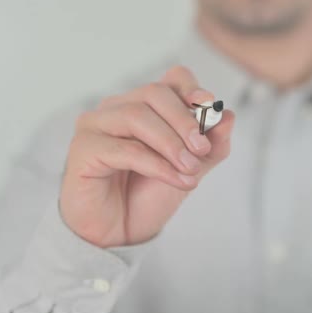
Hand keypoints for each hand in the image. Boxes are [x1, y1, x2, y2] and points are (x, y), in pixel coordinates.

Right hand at [59, 66, 234, 247]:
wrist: (120, 233)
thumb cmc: (149, 195)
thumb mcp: (191, 168)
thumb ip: (212, 145)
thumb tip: (228, 116)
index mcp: (144, 105)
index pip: (172, 79)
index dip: (193, 90)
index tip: (210, 110)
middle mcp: (117, 107)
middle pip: (155, 93)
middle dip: (185, 121)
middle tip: (202, 149)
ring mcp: (95, 125)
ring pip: (137, 116)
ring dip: (171, 144)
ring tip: (190, 169)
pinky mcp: (82, 149)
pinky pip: (125, 149)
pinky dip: (157, 165)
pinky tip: (177, 180)